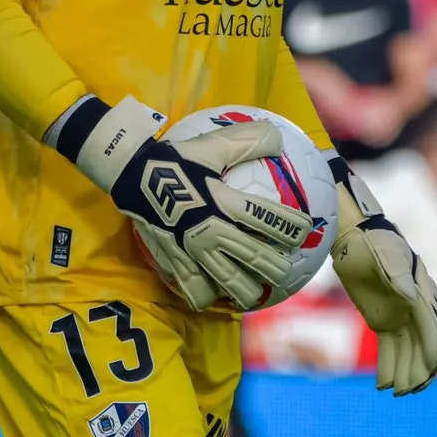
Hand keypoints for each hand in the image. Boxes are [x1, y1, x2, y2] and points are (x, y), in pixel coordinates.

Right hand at [60, 97, 312, 310]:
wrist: (130, 174)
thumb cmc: (175, 159)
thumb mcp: (212, 145)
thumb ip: (247, 141)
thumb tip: (279, 137)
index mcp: (221, 201)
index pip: (265, 217)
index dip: (289, 226)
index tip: (306, 231)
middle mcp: (209, 230)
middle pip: (251, 256)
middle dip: (275, 266)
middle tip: (287, 270)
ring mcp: (190, 250)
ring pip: (225, 281)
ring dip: (246, 290)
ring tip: (256, 294)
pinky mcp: (173, 261)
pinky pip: (194, 288)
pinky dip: (208, 296)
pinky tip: (216, 299)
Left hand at [326, 155, 436, 394]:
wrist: (354, 237)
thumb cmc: (373, 243)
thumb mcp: (385, 256)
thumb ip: (399, 276)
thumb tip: (411, 297)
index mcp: (423, 295)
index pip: (433, 330)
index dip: (431, 354)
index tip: (426, 375)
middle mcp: (417, 310)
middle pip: (424, 348)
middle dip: (419, 372)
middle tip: (407, 391)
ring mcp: (401, 318)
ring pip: (408, 354)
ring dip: (405, 375)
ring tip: (396, 393)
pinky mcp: (384, 322)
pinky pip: (390, 351)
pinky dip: (389, 368)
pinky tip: (382, 386)